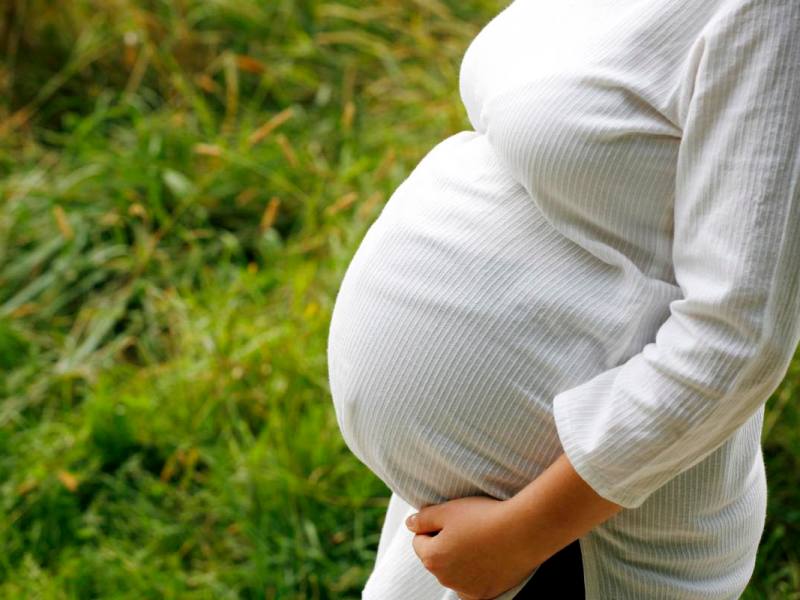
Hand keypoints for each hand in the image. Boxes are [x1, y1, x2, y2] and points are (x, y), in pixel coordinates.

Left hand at [405, 495, 540, 599]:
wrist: (522, 532)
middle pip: (436, 558)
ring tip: (481, 541)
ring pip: (454, 572)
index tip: (453, 519)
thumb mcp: (447, 510)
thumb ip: (423, 518)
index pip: (419, 541)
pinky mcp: (486, 594)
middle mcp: (445, 579)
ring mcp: (466, 589)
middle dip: (445, 544)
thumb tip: (410, 524)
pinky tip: (488, 558)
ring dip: (460, 560)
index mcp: (431, 558)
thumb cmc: (483, 517)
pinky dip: (476, 574)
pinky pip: (471, 585)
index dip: (433, 526)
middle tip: (468, 527)